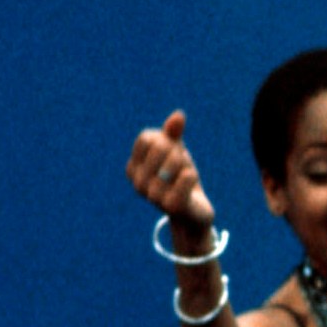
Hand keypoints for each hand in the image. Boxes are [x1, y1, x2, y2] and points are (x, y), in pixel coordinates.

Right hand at [127, 110, 215, 232]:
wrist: (192, 211)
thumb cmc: (179, 177)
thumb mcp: (175, 152)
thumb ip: (173, 133)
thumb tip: (178, 115)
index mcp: (133, 168)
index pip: (147, 138)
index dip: (164, 138)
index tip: (170, 150)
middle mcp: (138, 183)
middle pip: (160, 147)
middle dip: (175, 149)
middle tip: (182, 161)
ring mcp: (153, 197)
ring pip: (173, 162)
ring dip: (185, 163)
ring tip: (187, 173)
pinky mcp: (172, 207)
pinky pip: (185, 178)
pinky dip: (191, 174)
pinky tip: (191, 178)